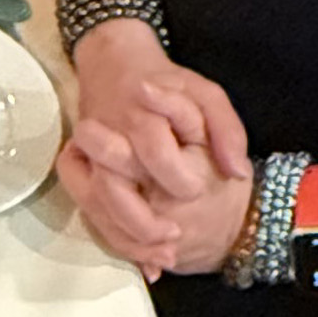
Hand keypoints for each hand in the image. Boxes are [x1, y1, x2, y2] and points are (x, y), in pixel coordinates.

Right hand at [58, 17, 250, 279]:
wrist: (112, 62)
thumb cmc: (165, 80)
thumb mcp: (206, 93)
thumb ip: (227, 130)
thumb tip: (238, 174)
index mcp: (142, 113)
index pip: (155, 151)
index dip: (177, 178)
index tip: (196, 192)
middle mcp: (109, 134)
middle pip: (113, 186)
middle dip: (142, 222)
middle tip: (175, 236)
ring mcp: (89, 152)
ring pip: (95, 202)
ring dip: (125, 236)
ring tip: (160, 255)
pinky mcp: (79, 164)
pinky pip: (86, 204)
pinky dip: (111, 233)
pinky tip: (139, 253)